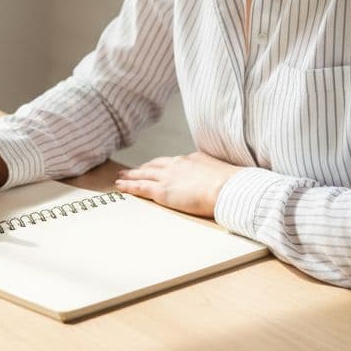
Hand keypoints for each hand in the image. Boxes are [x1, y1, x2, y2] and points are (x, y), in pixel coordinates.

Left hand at [114, 151, 245, 218]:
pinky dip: (129, 186)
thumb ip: (211, 173)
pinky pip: (140, 188)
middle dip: (142, 167)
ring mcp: (168, 177)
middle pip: (154, 165)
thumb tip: (215, 178)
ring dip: (131, 175)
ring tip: (121, 177)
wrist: (228, 189)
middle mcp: (176, 165)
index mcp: (190, 159)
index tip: (153, 166)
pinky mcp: (162, 191)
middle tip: (130, 170)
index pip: (171, 162)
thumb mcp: (220, 172)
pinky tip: (120, 187)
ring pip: (144, 174)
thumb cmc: (230, 185)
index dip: (160, 165)